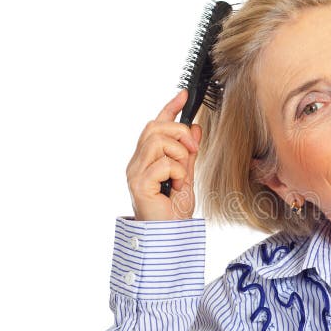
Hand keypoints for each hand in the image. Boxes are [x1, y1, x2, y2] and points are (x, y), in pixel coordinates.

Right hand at [125, 90, 201, 220]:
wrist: (169, 236)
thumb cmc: (173, 212)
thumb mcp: (187, 176)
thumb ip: (189, 154)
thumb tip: (195, 129)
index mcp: (147, 159)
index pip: (155, 126)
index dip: (169, 108)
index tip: (184, 94)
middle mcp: (137, 163)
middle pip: (154, 127)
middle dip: (179, 131)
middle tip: (193, 149)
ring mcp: (135, 172)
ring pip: (157, 141)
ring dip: (178, 154)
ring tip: (182, 175)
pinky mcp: (138, 183)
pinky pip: (163, 163)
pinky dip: (177, 172)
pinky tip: (177, 187)